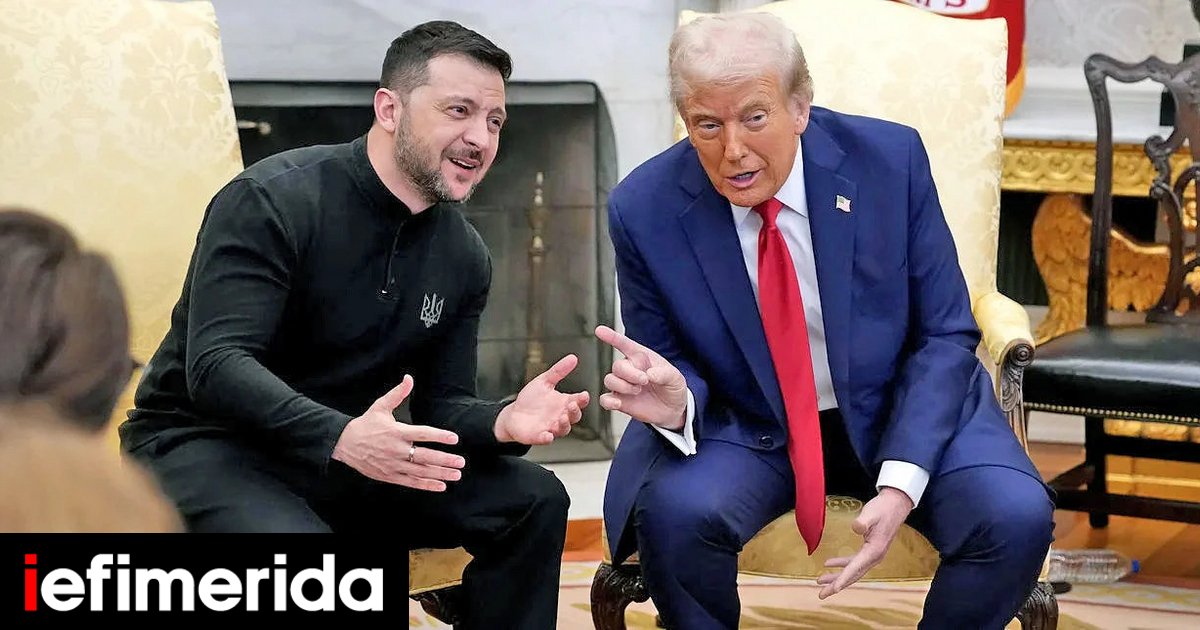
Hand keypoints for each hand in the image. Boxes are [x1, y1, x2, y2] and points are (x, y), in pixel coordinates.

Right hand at [331, 375, 464, 491]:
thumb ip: (397, 393)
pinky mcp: (389, 476)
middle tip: (461, 461)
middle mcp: (396, 449)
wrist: (343, 444)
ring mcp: (393, 464)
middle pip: (424, 456)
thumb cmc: (365, 424)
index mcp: (396, 432)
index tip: (454, 438)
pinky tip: (441, 486)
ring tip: (456, 475)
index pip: (421, 434)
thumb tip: (409, 378)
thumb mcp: (380, 406)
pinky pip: (411, 482)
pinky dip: (426, 485)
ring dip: (440, 474)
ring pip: (420, 471)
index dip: (438, 436)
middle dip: (444, 460)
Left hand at [493, 354, 590, 444]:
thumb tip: (573, 358)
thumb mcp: (544, 381)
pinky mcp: (539, 436)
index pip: (578, 401)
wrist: (513, 414)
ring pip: (564, 429)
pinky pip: (546, 439)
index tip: (584, 395)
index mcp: (563, 403)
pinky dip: (547, 438)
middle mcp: (560, 416)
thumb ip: (558, 371)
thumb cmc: (530, 399)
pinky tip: (547, 435)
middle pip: (574, 417)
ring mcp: (551, 427)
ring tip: (562, 418)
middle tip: (571, 405)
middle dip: (575, 412)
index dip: (582, 399)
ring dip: (564, 425)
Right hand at [594, 325, 687, 429]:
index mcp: (641, 357)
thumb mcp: (676, 378)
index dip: (611, 336)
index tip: (599, 330)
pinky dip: (608, 401)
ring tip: (638, 391)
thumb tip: (649, 374)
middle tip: (644, 380)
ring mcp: (623, 385)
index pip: (624, 344)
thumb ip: (665, 373)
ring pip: (610, 380)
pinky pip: (605, 399)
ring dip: (623, 386)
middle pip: (617, 365)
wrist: (672, 409)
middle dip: (630, 373)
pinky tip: (618, 403)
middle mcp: (629, 369)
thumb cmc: (672, 388)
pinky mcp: (619, 401)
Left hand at [817, 487, 913, 598]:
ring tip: (820, 581)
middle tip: (821, 594)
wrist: (896, 505)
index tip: (834, 589)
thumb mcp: (872, 513)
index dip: (843, 579)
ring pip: (852, 571)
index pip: (855, 568)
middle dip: (837, 585)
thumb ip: (863, 521)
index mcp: (874, 551)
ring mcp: (872, 555)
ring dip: (837, 577)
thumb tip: (856, 527)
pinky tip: (828, 564)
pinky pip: (853, 562)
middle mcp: (874, 557)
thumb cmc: (883, 509)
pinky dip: (841, 564)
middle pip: (853, 575)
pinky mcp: (869, 550)